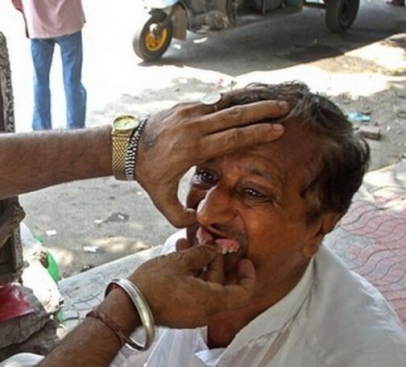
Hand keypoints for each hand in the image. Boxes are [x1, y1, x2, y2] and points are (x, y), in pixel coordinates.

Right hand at [129, 243, 255, 327]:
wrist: (127, 307)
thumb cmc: (152, 287)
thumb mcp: (179, 262)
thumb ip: (201, 253)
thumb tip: (214, 246)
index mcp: (211, 301)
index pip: (244, 292)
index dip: (248, 275)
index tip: (243, 260)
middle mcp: (206, 312)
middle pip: (223, 286)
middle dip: (217, 261)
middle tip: (210, 242)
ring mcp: (193, 315)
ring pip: (207, 288)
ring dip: (202, 266)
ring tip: (189, 245)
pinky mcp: (181, 314)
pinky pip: (195, 294)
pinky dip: (193, 277)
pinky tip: (180, 259)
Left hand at [135, 98, 287, 227]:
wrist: (127, 147)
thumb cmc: (148, 173)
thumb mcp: (160, 199)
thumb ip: (179, 216)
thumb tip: (200, 224)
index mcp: (192, 149)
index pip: (231, 138)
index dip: (256, 133)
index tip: (277, 130)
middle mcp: (193, 127)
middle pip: (234, 116)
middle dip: (262, 112)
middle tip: (286, 109)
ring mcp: (189, 113)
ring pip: (226, 103)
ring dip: (251, 101)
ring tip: (274, 99)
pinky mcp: (185, 106)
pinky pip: (214, 100)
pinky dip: (233, 98)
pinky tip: (250, 97)